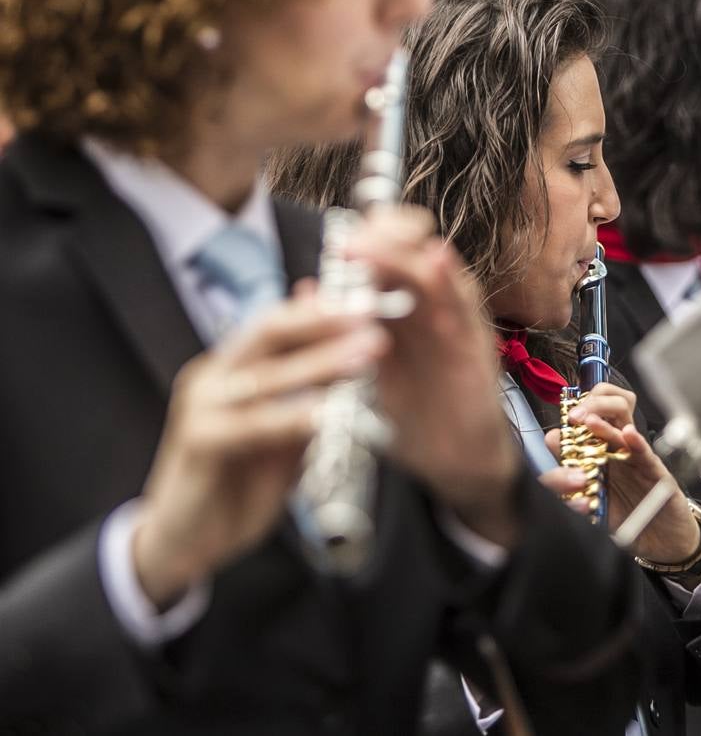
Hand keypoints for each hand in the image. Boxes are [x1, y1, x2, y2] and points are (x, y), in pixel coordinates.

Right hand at [133, 292, 385, 608]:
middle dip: (326, 321)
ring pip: (268, 375)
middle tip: (374, 314)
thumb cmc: (241, 482)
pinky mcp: (197, 441)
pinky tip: (329, 413)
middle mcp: (212, 376)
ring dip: (323, 362)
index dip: (325, 309)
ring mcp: (201, 405)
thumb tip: (347, 350)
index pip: (279, 321)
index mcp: (232, 366)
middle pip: (270, 332)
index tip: (372, 300)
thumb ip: (312, 392)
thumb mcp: (286, 431)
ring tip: (368, 354)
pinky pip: (254, 424)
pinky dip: (294, 417)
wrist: (187, 540)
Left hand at [346, 206, 523, 546]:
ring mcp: (457, 321)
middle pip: (413, 251)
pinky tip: (436, 264)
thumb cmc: (413, 414)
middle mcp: (432, 306)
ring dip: (406, 254)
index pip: (388, 254)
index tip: (339, 238)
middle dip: (383, 236)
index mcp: (403, 307)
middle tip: (350, 241)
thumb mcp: (367, 370)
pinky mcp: (476, 345)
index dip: (367, 238)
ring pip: (436, 270)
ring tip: (376, 243)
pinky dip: (450, 283)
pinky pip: (465, 306)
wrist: (453, 460)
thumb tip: (303, 289)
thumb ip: (341, 331)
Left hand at [542, 383, 700, 565]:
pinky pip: (647, 456)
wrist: (661, 543)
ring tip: (590, 420)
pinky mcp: (657, 475)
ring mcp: (640, 461)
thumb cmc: (629, 518)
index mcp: (606, 450)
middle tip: (575, 416)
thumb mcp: (593, 496)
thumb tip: (552, 438)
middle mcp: (623, 451)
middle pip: (612, 412)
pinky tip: (628, 435)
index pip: (594, 417)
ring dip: (607, 423)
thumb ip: (572, 469)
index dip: (581, 408)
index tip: (564, 413)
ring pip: (626, 429)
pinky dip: (638, 444)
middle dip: (593, 406)